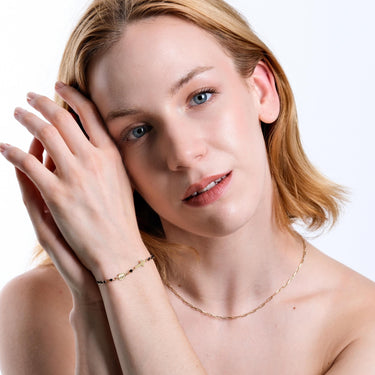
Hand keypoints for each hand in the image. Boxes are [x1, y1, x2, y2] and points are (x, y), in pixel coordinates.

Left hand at [1, 83, 145, 276]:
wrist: (119, 248)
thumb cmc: (121, 216)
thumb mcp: (122, 180)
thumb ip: (107, 156)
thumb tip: (90, 137)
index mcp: (111, 154)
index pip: (90, 113)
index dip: (71, 95)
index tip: (58, 85)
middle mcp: (93, 159)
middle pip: (62, 118)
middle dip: (42, 101)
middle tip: (30, 95)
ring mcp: (74, 176)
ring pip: (44, 134)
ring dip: (26, 119)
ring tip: (18, 112)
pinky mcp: (56, 194)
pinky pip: (28, 164)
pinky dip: (13, 152)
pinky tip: (4, 147)